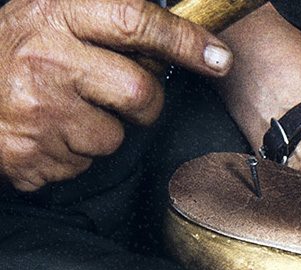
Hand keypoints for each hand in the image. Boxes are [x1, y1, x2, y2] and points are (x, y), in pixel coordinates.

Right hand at [0, 0, 232, 191]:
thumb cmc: (13, 56)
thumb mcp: (51, 19)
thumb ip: (109, 26)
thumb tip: (183, 45)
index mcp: (54, 14)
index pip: (135, 21)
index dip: (185, 41)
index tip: (220, 58)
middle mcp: (47, 59)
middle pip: (140, 92)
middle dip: (145, 105)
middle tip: (121, 98)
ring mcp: (39, 110)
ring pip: (114, 137)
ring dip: (103, 132)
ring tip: (65, 112)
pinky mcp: (33, 153)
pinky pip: (85, 164)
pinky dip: (75, 155)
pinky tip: (49, 134)